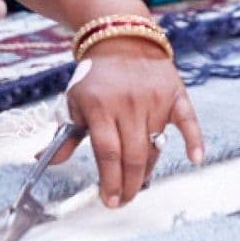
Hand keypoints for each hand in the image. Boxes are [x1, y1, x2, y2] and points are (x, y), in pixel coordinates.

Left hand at [49, 37, 203, 207]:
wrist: (122, 40)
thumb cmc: (95, 77)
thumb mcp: (73, 102)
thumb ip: (64, 135)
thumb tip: (44, 161)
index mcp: (100, 107)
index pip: (107, 153)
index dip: (109, 180)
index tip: (108, 200)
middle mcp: (129, 104)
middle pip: (132, 155)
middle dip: (128, 184)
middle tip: (123, 200)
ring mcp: (155, 100)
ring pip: (155, 145)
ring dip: (147, 170)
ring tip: (137, 183)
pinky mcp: (176, 95)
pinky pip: (188, 121)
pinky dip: (194, 141)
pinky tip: (195, 160)